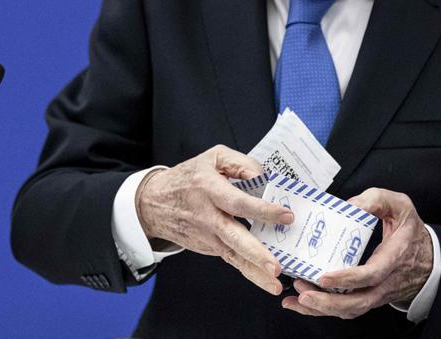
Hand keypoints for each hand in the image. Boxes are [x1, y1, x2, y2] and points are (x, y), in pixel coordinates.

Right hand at [136, 144, 294, 294]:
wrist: (154, 203)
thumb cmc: (188, 178)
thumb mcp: (213, 158)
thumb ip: (241, 164)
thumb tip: (265, 178)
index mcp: (210, 189)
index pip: (238, 202)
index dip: (262, 209)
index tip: (286, 215)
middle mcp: (208, 216)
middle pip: (234, 236)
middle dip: (256, 252)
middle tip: (276, 266)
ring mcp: (208, 236)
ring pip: (233, 255)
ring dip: (255, 271)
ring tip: (275, 284)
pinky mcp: (209, 247)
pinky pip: (232, 259)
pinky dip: (249, 272)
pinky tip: (266, 282)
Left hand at [283, 188, 432, 318]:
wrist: (429, 259)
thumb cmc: (410, 231)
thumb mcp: (399, 206)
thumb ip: (376, 199)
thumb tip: (349, 204)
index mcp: (392, 258)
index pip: (370, 275)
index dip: (347, 279)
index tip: (324, 277)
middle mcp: (384, 282)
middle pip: (356, 303)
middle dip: (327, 303)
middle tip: (302, 292)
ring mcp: (377, 294)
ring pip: (349, 310)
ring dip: (321, 309)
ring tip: (296, 300)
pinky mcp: (368, 297)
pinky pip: (347, 309)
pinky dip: (324, 310)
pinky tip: (304, 304)